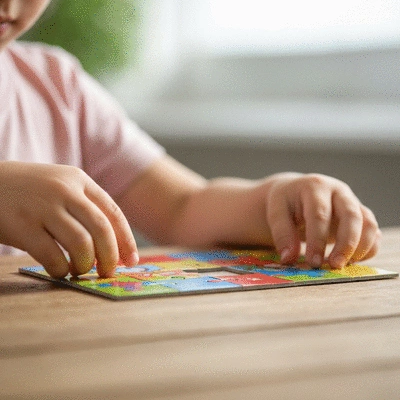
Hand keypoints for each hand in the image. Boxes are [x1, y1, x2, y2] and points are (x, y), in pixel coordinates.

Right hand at [0, 162, 137, 277]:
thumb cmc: (30, 192)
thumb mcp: (61, 187)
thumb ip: (85, 209)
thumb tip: (113, 247)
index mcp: (79, 180)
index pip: (113, 212)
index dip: (126, 240)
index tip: (131, 261)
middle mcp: (64, 190)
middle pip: (101, 229)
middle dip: (110, 256)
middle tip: (108, 273)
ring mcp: (42, 206)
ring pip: (81, 243)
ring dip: (86, 264)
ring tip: (80, 270)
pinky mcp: (22, 225)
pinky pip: (52, 255)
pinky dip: (61, 269)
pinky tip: (59, 270)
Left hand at [264, 172, 380, 267]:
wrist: (296, 192)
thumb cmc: (286, 203)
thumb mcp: (276, 212)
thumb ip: (282, 234)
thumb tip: (288, 258)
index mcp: (315, 187)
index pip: (320, 214)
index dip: (318, 240)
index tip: (313, 262)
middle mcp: (338, 192)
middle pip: (351, 216)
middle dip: (346, 244)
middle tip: (334, 266)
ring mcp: (353, 203)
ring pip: (368, 224)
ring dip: (359, 248)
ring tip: (341, 265)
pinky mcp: (361, 216)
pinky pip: (373, 233)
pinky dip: (367, 249)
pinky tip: (350, 261)